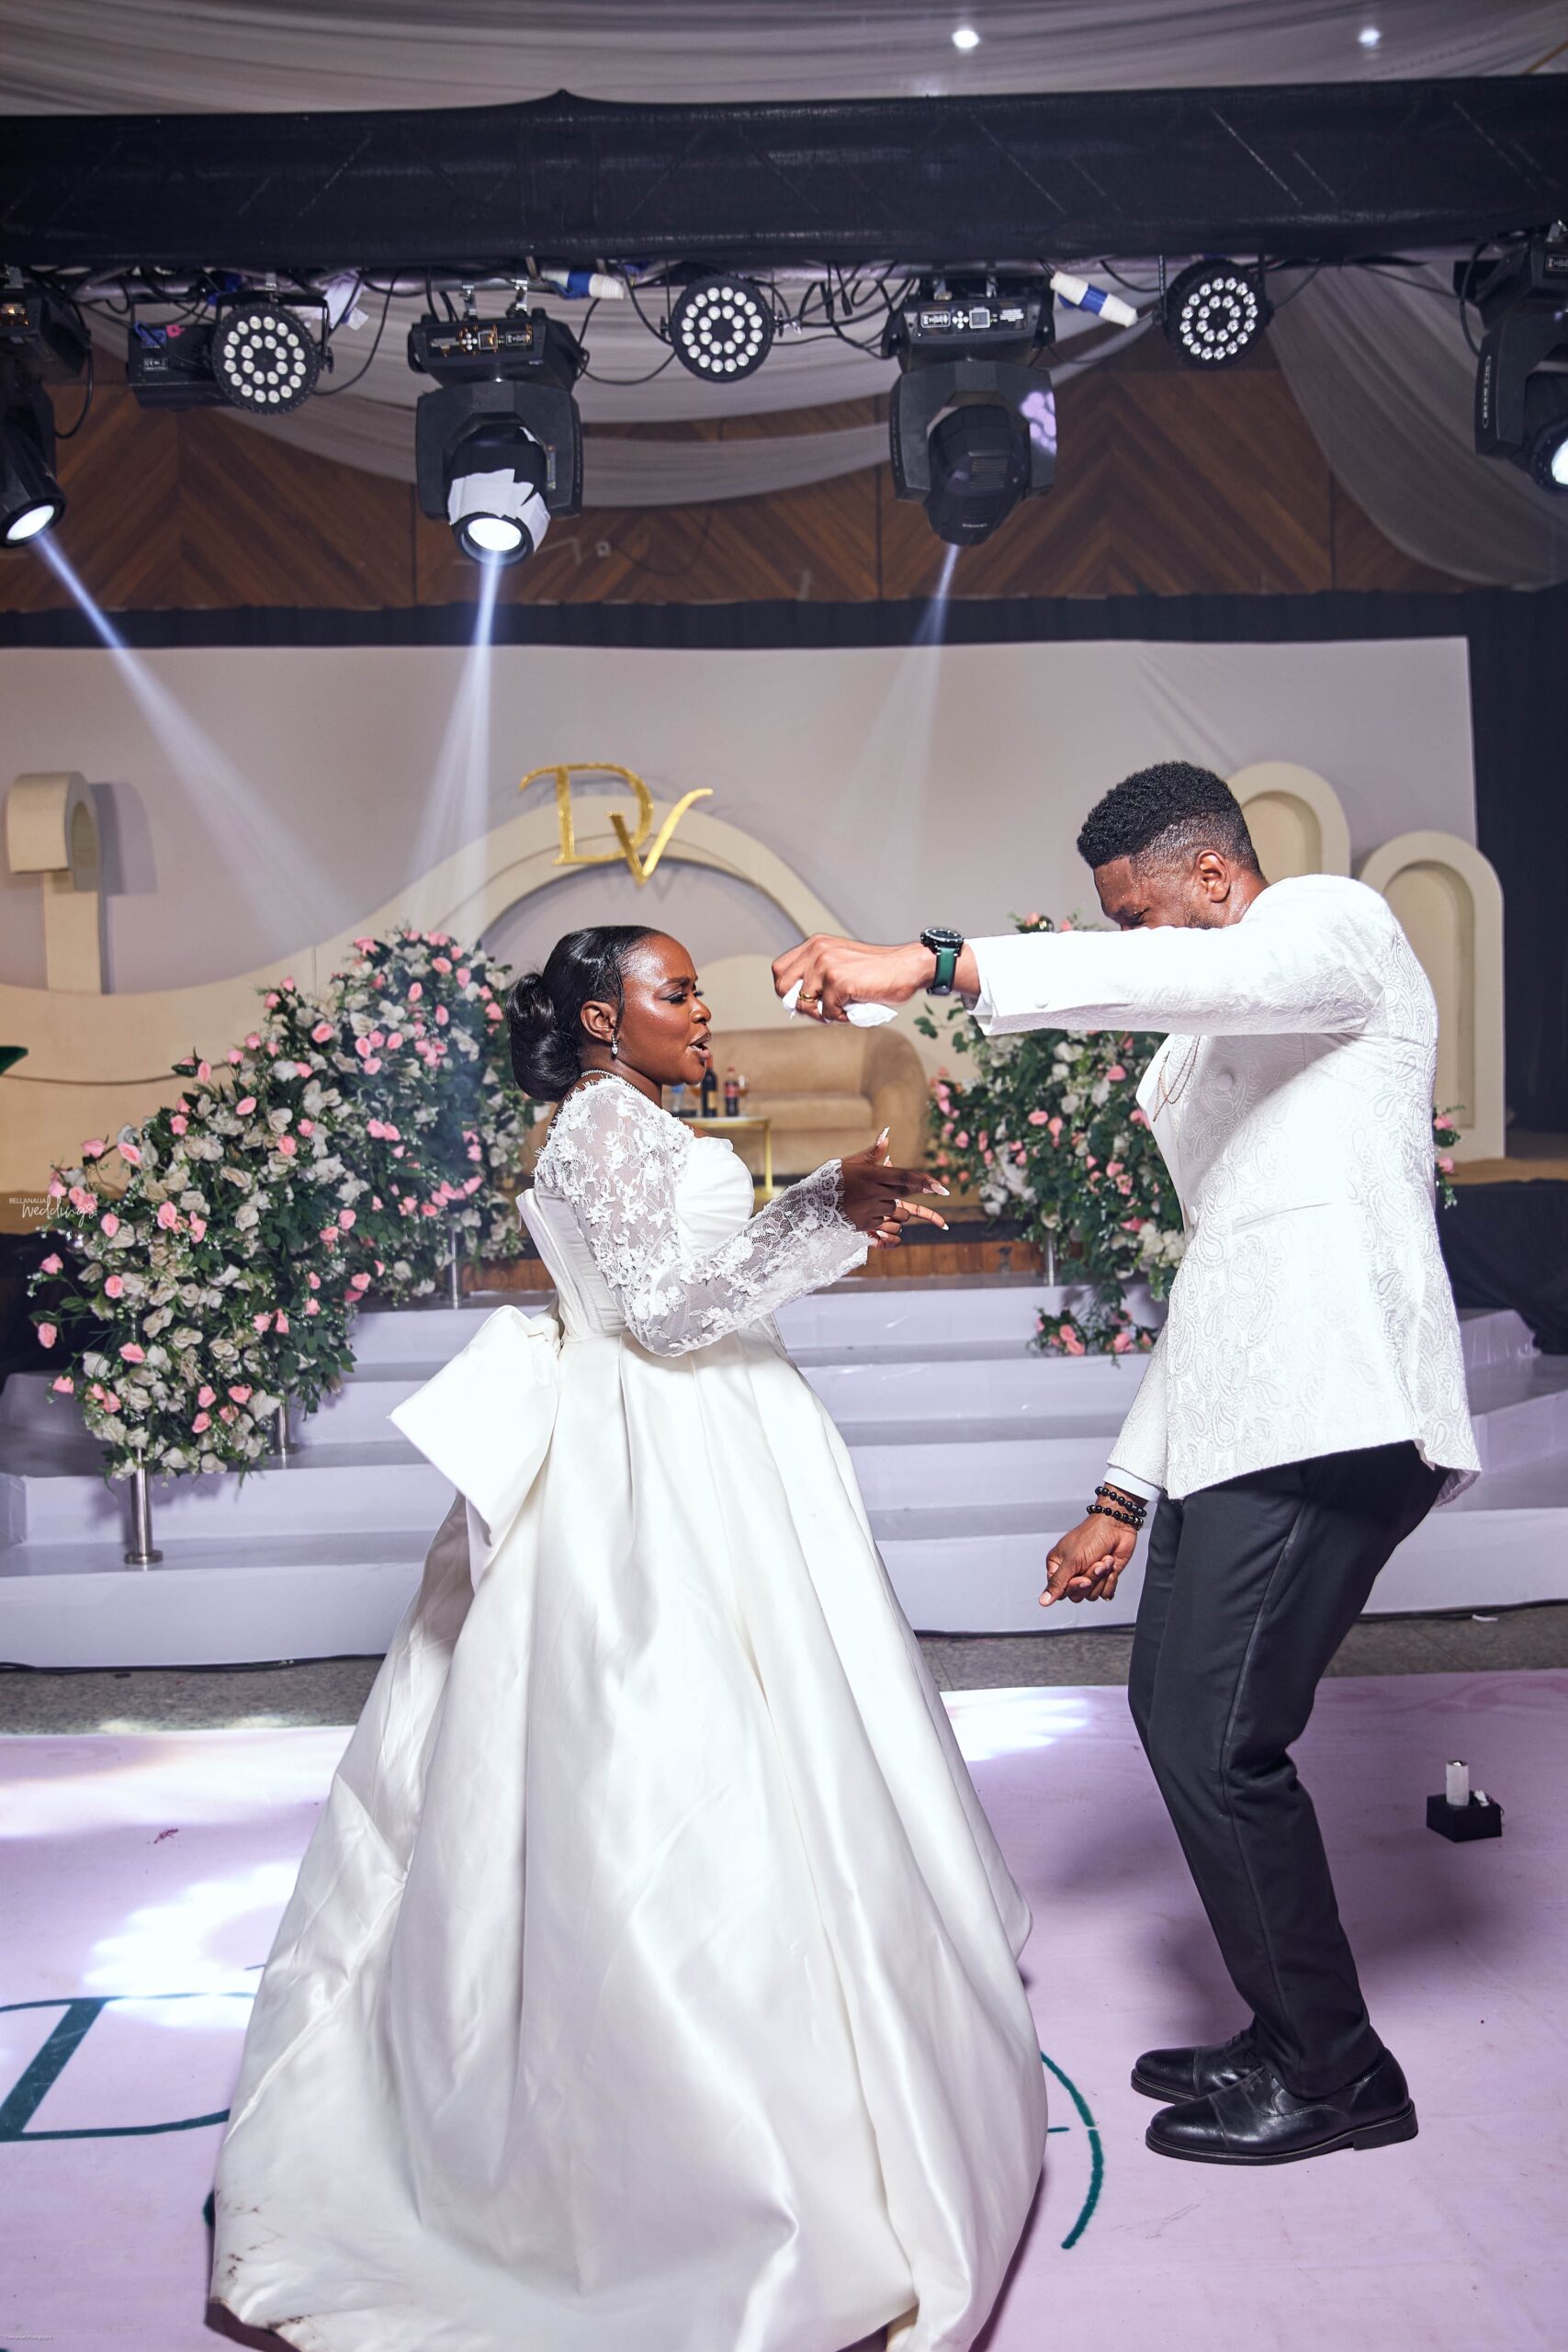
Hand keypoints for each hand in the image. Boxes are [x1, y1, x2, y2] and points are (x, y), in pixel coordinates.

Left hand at [773, 935, 934, 1022]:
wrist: (907, 967)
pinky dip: (840, 1017)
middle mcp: (817, 951)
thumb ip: (818, 975)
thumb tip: (796, 1002)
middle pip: (782, 987)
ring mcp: (826, 965)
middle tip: (821, 1010)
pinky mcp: (838, 982)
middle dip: (799, 1005)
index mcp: (815, 945)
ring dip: (822, 1014)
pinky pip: (826, 1013)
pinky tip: (854, 1007)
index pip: (780, 969)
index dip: (788, 989)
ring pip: (803, 1004)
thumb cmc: (878, 971)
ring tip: (843, 1008)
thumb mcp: (841, 962)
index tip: (806, 999)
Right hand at [839, 1130, 948, 1248]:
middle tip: (939, 1189)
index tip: (941, 1187)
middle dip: (923, 1190)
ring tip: (879, 1200)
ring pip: (898, 1212)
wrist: (811, 1204)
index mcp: (871, 1175)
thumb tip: (887, 1136)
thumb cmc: (832, 1179)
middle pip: (905, 1193)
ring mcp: (871, 1210)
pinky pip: (886, 1225)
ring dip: (896, 1207)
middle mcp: (874, 1193)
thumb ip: (872, 1153)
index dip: (925, 1181)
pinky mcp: (866, 1225)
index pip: (904, 1177)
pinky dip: (885, 1220)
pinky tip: (874, 1215)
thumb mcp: (850, 1163)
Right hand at [1041, 1513, 1138, 1607]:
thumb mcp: (1071, 1560)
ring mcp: (1089, 1576)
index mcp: (1058, 1566)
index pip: (1060, 1591)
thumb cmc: (1092, 1536)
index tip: (1083, 1578)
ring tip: (1104, 1560)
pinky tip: (1111, 1566)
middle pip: (1077, 1595)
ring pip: (1092, 1595)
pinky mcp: (1103, 1579)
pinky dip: (1111, 1580)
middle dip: (1091, 1579)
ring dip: (1102, 1577)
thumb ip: (1057, 1583)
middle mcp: (1072, 1572)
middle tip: (1095, 1564)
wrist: (1117, 1527)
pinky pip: (1105, 1594)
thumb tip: (1043, 1601)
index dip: (1074, 1586)